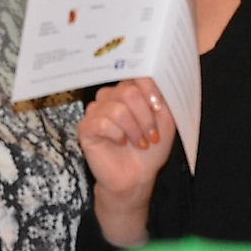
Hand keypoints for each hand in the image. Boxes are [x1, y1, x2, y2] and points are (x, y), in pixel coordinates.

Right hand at [78, 79, 176, 246]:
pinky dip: (117, 134)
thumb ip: (163, 98)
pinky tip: (121, 143)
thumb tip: (159, 80)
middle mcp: (111, 97)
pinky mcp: (86, 127)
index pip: (136, 74)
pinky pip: (102, 122)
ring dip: (134, 129)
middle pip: (128, 91)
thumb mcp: (165, 121)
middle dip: (145, 116)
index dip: (149, 89)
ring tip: (139, 143)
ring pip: (116, 108)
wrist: (136, 177)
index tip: (159, 107)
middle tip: (151, 135)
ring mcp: (96, 111)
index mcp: (129, 91)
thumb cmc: (150, 149)